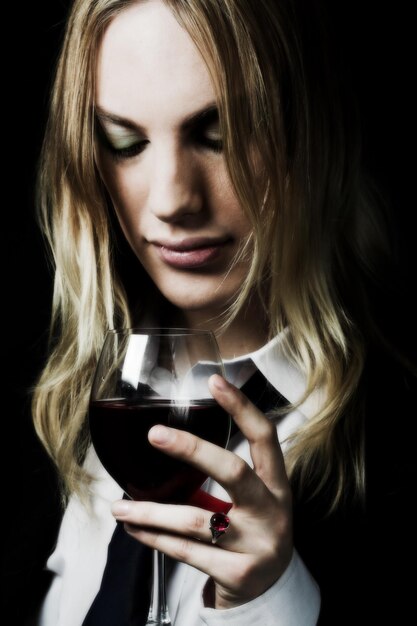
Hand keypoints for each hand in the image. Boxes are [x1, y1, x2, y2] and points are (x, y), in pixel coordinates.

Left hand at [111, 374, 292, 609]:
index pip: (264, 437)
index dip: (242, 407)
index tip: (214, 381)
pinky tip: (134, 528)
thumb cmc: (251, 531)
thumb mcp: (252, 499)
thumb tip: (168, 438)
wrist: (268, 591)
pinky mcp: (237, 575)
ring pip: (195, 521)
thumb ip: (222, 474)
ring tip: (119, 505)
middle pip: (233, 471)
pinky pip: (185, 551)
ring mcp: (257, 545)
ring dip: (150, 511)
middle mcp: (272, 512)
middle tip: (155, 434)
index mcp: (277, 485)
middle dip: (192, 449)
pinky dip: (153, 538)